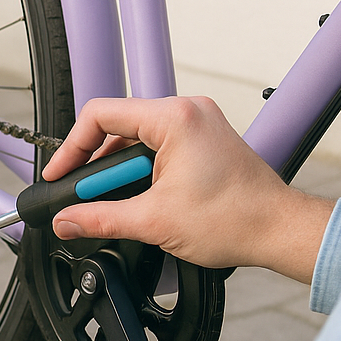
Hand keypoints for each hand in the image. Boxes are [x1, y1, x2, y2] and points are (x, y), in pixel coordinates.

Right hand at [42, 96, 334, 282]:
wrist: (279, 230)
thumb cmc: (236, 218)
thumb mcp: (153, 221)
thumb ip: (99, 218)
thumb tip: (65, 221)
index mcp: (174, 118)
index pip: (100, 114)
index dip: (72, 148)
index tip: (61, 175)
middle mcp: (187, 111)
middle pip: (118, 125)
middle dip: (97, 164)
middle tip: (86, 197)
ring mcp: (198, 122)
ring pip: (137, 136)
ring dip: (120, 169)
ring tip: (115, 202)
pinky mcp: (205, 138)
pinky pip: (159, 144)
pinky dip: (142, 168)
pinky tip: (139, 196)